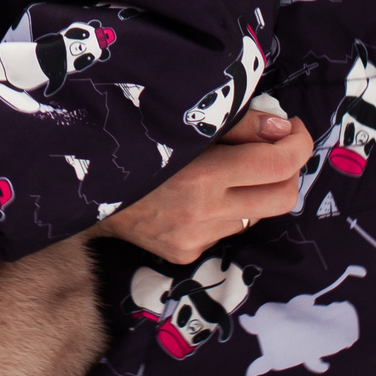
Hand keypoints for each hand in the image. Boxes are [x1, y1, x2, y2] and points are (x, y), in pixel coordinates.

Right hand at [92, 110, 310, 263]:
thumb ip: (241, 126)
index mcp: (202, 176)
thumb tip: (284, 130)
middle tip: (276, 148)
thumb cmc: (133, 139)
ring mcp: (194, 239)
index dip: (298, 143)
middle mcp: (201, 214)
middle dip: (289, 170)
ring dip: (257, 189)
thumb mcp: (184, 121)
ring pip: (257, 213)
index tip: (293, 128)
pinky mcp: (185, 254)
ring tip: (231, 168)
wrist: (77, 185)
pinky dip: (228, 207)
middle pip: (283, 198)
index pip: (278, 164)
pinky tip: (201, 193)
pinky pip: (228, 228)